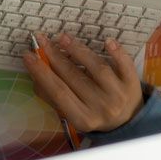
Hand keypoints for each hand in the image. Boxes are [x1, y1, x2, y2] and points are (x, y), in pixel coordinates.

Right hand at [23, 33, 143, 132]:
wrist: (128, 122)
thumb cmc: (93, 114)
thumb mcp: (73, 112)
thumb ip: (53, 96)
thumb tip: (34, 74)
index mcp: (82, 118)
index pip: (58, 92)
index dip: (42, 73)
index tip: (28, 55)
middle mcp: (101, 108)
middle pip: (75, 78)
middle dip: (55, 56)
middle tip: (41, 40)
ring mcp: (119, 95)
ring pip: (98, 69)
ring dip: (79, 51)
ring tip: (62, 37)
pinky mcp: (132, 84)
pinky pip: (125, 66)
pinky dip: (117, 53)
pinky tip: (107, 41)